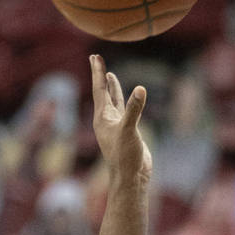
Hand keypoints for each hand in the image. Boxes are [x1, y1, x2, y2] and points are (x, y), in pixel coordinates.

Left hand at [90, 55, 151, 184]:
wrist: (131, 178)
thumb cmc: (125, 157)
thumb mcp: (129, 130)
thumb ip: (134, 109)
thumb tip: (140, 89)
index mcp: (102, 118)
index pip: (99, 90)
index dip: (98, 72)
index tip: (94, 57)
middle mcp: (106, 120)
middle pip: (102, 93)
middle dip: (101, 77)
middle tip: (96, 60)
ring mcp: (116, 126)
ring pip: (113, 102)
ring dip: (112, 88)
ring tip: (110, 75)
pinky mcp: (127, 132)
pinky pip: (124, 111)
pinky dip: (125, 101)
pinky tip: (127, 97)